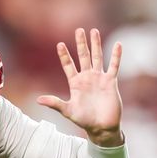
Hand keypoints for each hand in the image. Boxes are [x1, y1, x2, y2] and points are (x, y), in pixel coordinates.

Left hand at [37, 28, 123, 146]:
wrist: (102, 127)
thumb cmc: (84, 120)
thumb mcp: (68, 111)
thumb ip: (55, 103)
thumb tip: (38, 100)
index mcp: (75, 83)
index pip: (68, 65)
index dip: (64, 55)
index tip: (60, 44)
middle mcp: (87, 78)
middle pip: (83, 56)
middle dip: (81, 44)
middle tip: (79, 30)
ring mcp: (99, 78)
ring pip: (98, 57)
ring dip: (96, 44)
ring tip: (94, 31)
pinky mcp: (111, 82)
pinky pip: (114, 66)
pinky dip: (116, 56)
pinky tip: (118, 44)